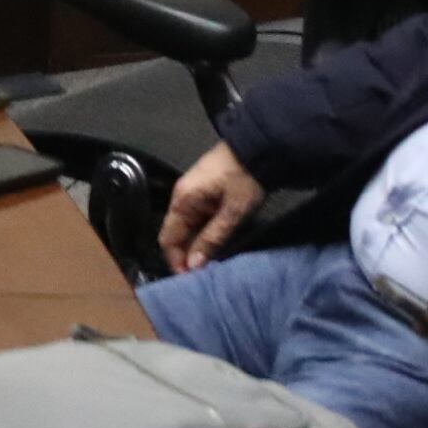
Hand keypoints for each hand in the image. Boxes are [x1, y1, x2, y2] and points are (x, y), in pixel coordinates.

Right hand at [159, 141, 264, 273]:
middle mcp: (182, 198)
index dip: (175, 261)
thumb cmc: (245, 178)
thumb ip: (212, 238)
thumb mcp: (233, 211)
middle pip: (176, 234)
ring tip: (210, 266)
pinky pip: (198, 221)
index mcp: (183, 200)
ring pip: (188, 229)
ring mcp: (193, 195)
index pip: (168, 238)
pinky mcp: (205, 195)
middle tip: (202, 277)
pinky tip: (215, 247)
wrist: (259, 148)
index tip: (189, 280)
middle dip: (186, 256)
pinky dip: (203, 236)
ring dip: (196, 247)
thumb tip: (194, 265)